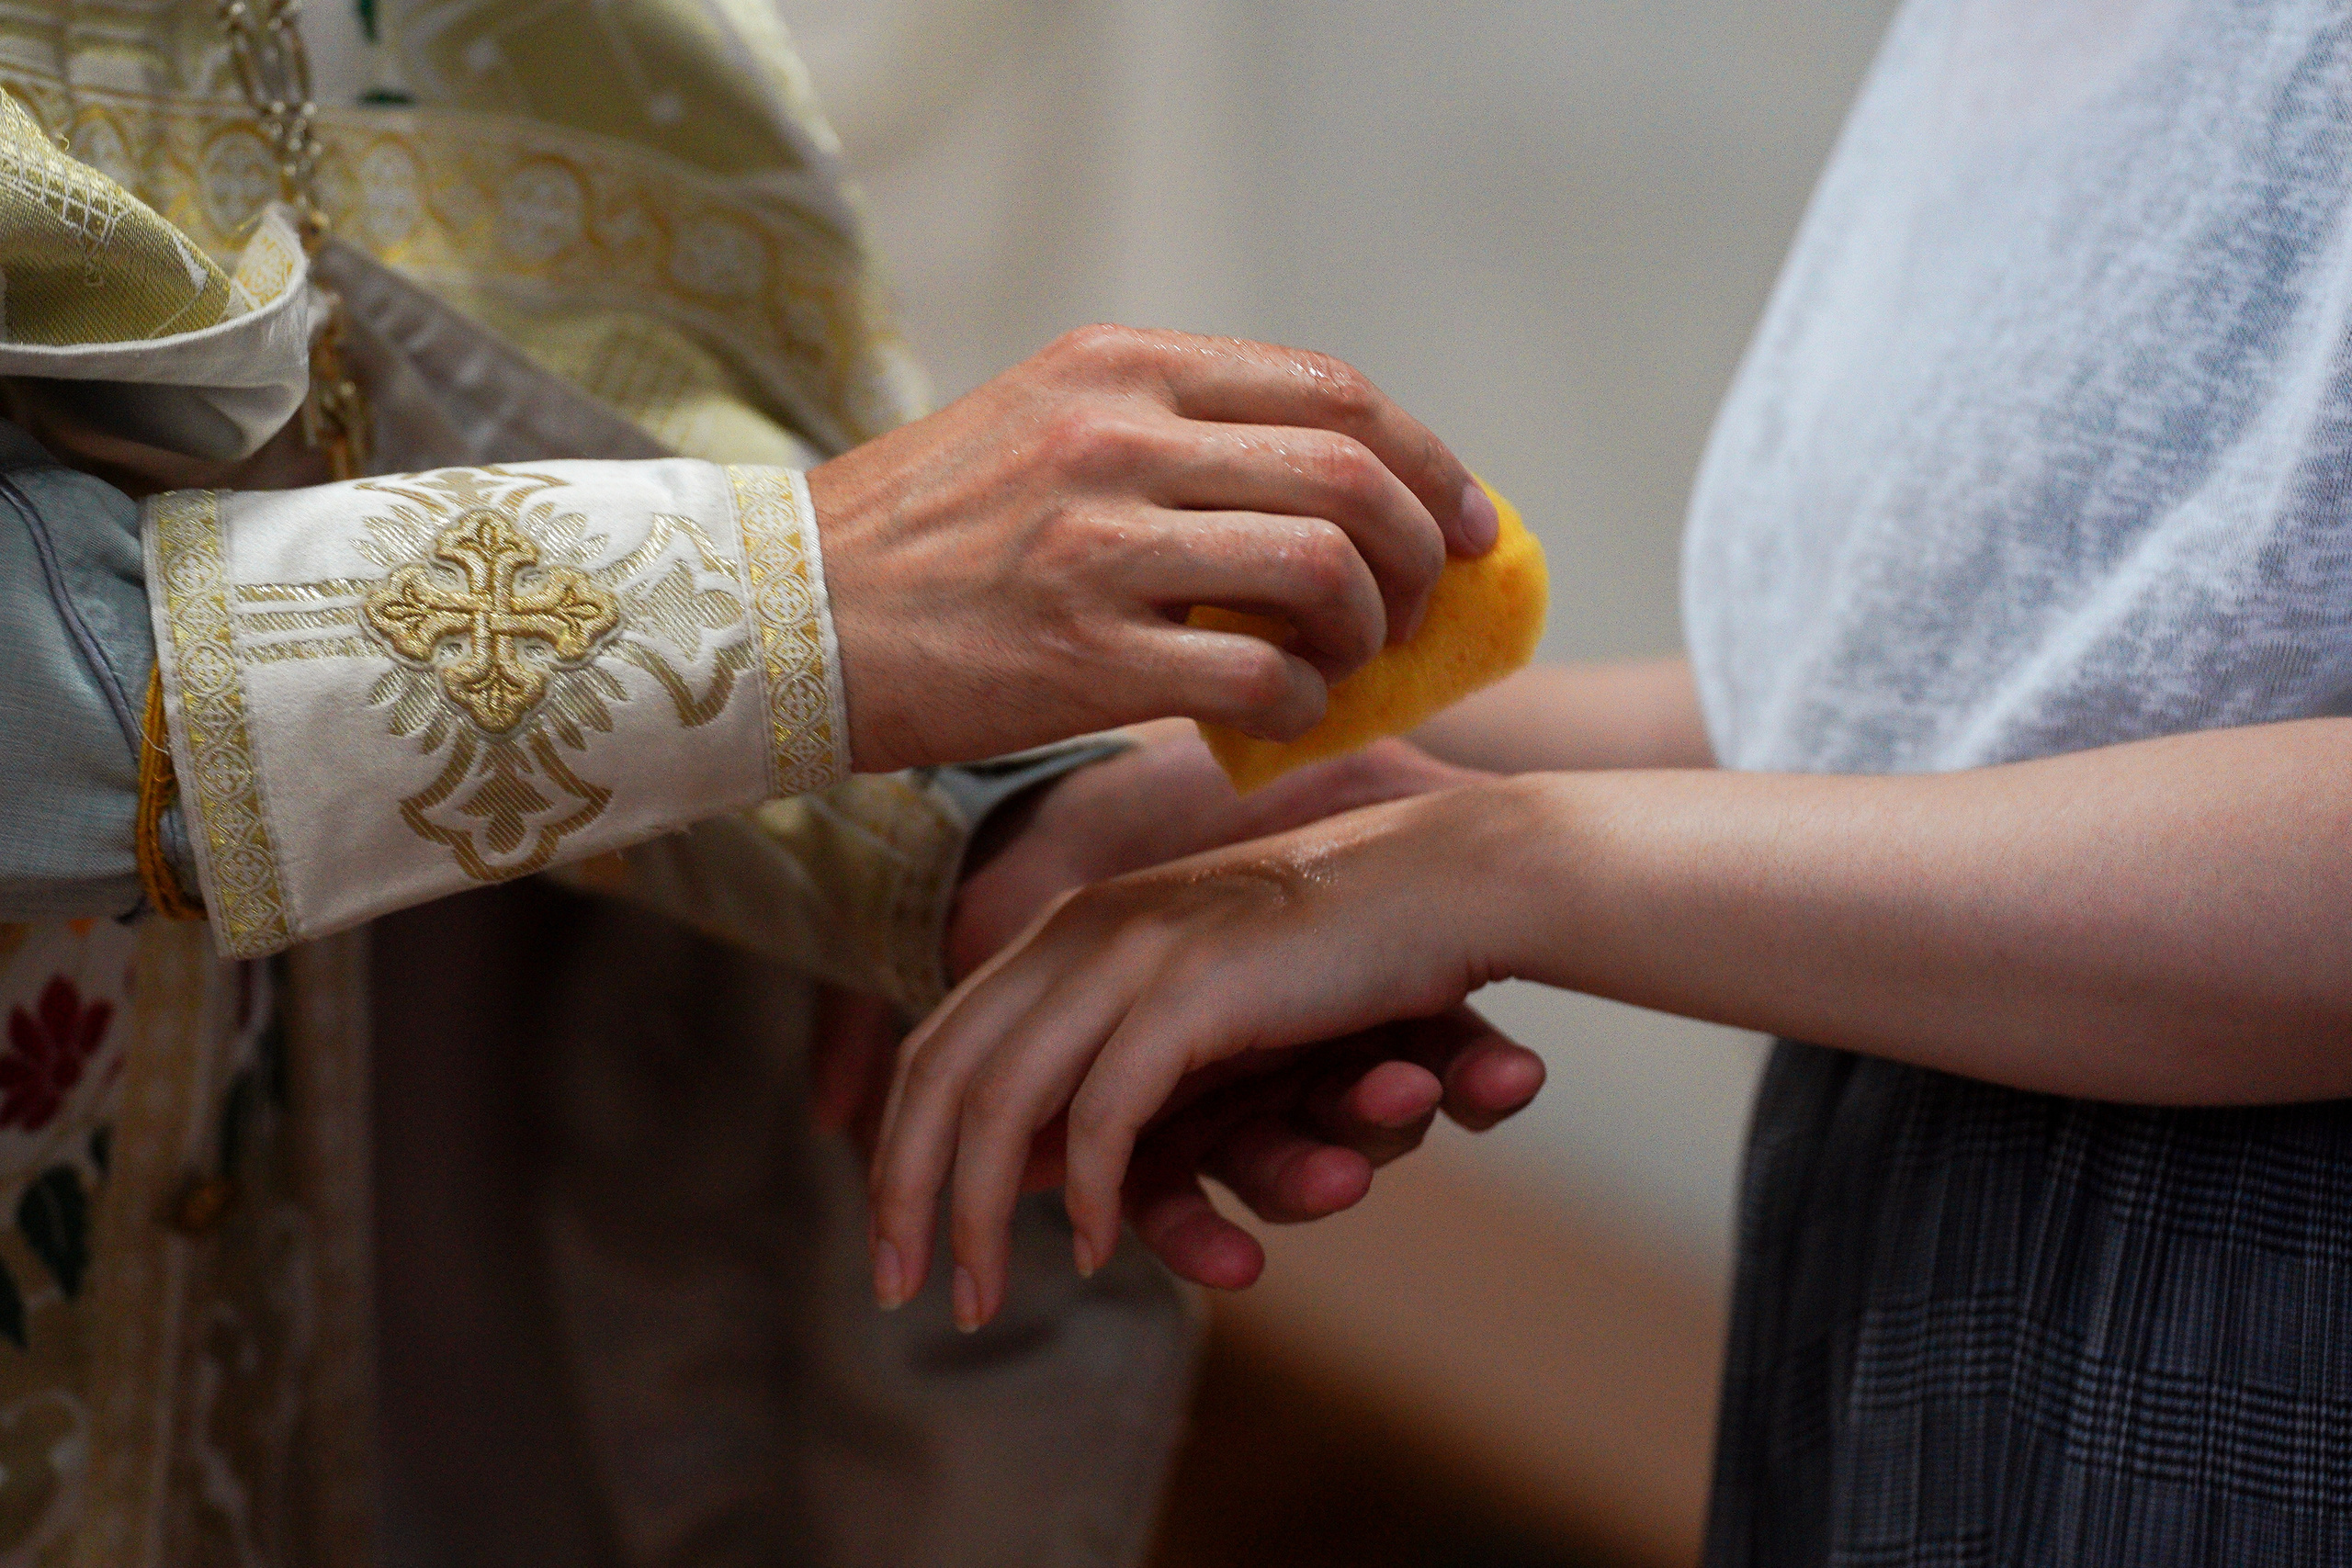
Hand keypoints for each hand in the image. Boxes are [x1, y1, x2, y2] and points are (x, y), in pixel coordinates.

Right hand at [809, 326, 1499, 771]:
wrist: (785, 614)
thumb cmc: (927, 530)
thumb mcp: (1045, 421)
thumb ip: (1176, 431)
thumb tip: (1331, 485)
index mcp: (1119, 366)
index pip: (1333, 390)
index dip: (1429, 459)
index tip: (1468, 519)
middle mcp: (1115, 437)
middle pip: (1350, 473)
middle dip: (1423, 549)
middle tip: (1424, 605)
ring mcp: (1096, 544)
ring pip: (1319, 569)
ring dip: (1367, 630)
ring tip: (1345, 661)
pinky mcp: (1079, 655)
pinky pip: (1254, 675)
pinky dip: (1300, 702)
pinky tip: (1281, 713)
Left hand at [870, 777, 1545, 1325]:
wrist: (1451, 874)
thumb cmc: (1340, 948)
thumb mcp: (1202, 993)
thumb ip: (1111, 1051)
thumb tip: (1022, 1150)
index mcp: (1074, 929)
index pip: (942, 1042)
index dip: (898, 1140)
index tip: (890, 1234)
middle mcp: (1084, 933)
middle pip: (943, 1073)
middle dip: (904, 1190)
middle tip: (892, 1288)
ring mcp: (1134, 955)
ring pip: (1003, 1102)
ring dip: (975, 1214)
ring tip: (972, 1297)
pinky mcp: (1195, 991)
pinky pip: (1105, 1115)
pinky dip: (1087, 1194)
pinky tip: (1086, 1250)